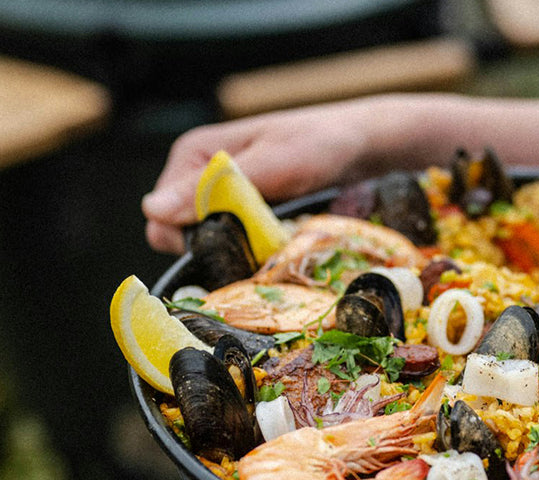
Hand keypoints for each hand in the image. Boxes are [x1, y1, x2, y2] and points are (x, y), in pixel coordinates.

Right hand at [142, 100, 378, 253]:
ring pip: (213, 240)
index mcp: (193, 155)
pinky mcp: (246, 209)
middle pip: (184, 233)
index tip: (233, 244)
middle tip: (261, 243)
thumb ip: (214, 188)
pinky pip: (237, 238)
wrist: (357, 145)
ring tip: (275, 239)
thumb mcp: (269, 165)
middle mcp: (200, 175)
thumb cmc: (316, 144)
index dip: (191, 238)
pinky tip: (280, 239)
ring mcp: (223, 194)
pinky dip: (255, 245)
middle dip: (217, 246)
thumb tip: (152, 210)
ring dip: (240, 249)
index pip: (162, 217)